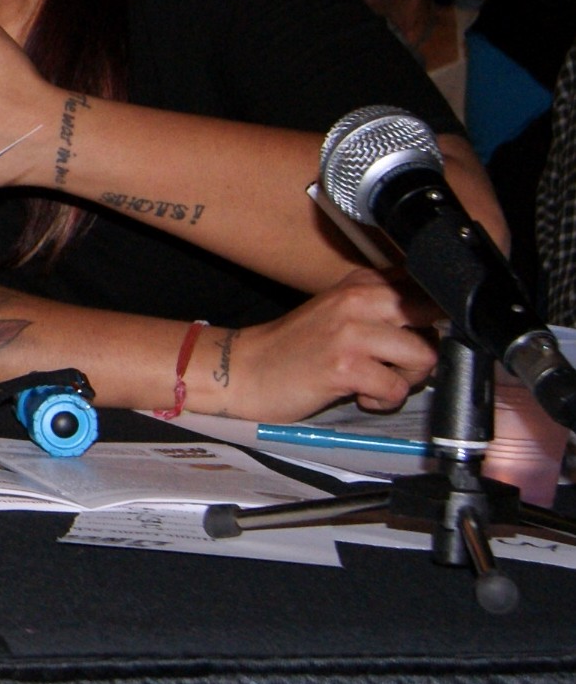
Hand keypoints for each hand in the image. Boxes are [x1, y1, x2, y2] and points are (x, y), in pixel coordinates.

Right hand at [209, 269, 438, 421]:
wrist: (245, 369)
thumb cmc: (296, 347)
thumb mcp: (340, 311)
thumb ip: (381, 305)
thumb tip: (437, 317)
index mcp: (361, 282)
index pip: (425, 286)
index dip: (434, 316)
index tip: (414, 334)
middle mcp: (358, 299)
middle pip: (433, 316)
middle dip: (426, 347)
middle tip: (399, 363)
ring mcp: (351, 332)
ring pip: (423, 355)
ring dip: (407, 378)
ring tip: (377, 382)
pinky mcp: (344, 366)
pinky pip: (395, 389)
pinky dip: (382, 401)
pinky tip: (359, 396)